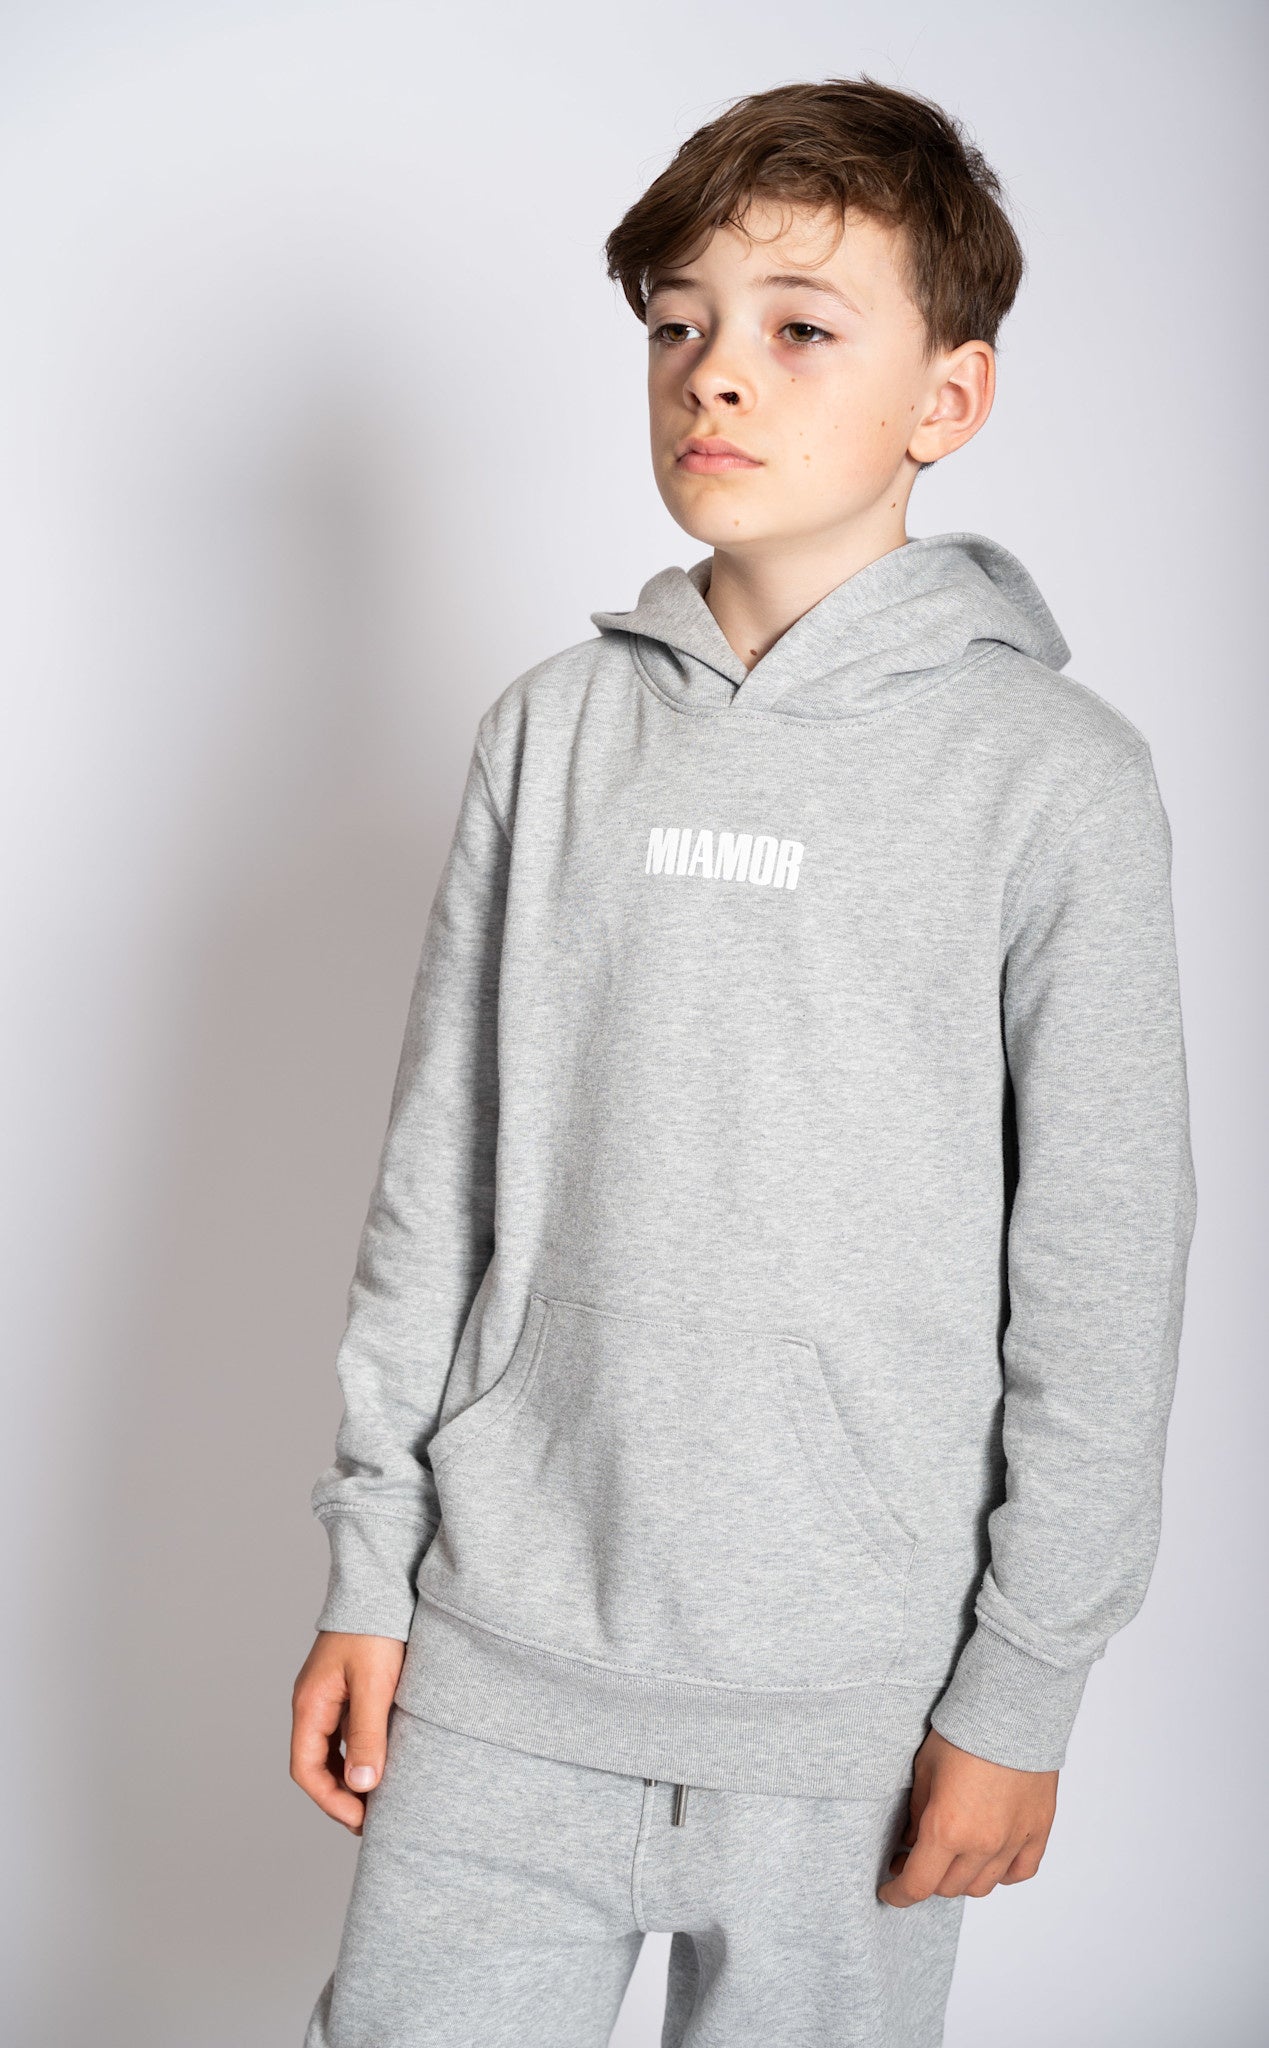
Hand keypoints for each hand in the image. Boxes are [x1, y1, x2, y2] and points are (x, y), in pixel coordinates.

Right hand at [290, 1631, 405, 1833]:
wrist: (384, 1582)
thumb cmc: (376, 1630)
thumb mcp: (375, 1686)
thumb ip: (367, 1735)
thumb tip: (361, 1788)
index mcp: (310, 1705)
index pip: (306, 1769)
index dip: (330, 1801)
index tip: (360, 1819)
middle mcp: (314, 1703)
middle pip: (317, 1764)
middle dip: (341, 1796)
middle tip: (373, 1819)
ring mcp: (330, 1696)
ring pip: (333, 1750)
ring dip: (352, 1777)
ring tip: (381, 1799)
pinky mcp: (350, 1688)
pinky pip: (348, 1731)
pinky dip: (361, 1753)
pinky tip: (384, 1761)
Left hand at [877, 1726, 1057, 1905]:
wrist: (1012, 1709)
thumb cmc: (963, 1733)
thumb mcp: (924, 1770)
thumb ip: (918, 1815)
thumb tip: (913, 1842)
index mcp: (947, 1830)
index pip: (918, 1886)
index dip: (898, 1894)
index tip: (889, 1891)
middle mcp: (982, 1845)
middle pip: (949, 1888)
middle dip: (926, 1878)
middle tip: (913, 1858)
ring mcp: (1013, 1842)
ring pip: (982, 1886)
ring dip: (961, 1878)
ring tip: (950, 1857)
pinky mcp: (1038, 1831)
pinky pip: (1019, 1872)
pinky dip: (1001, 1872)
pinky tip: (987, 1858)